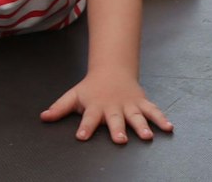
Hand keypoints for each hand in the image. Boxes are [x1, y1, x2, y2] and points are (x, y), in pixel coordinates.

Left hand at [40, 71, 172, 144]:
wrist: (112, 71)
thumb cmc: (91, 88)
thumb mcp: (73, 96)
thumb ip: (59, 108)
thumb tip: (43, 117)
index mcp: (95, 107)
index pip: (88, 118)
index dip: (85, 127)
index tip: (81, 136)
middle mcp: (113, 107)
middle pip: (115, 119)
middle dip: (118, 129)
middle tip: (120, 140)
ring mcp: (129, 105)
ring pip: (136, 116)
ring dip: (142, 126)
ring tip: (147, 136)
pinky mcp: (141, 103)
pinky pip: (153, 111)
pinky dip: (161, 118)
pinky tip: (169, 128)